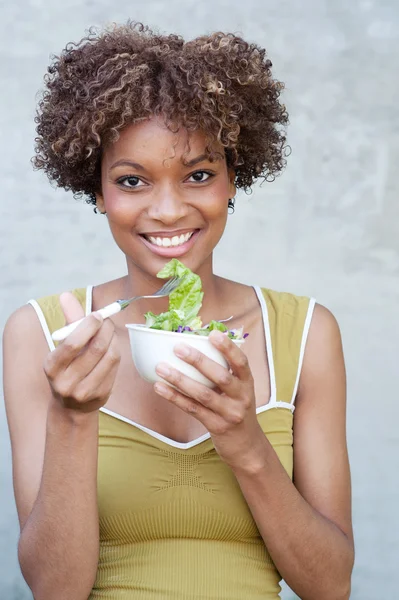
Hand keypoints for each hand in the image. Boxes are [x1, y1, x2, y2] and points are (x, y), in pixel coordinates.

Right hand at [43, 292, 120, 413]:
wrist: (70, 406)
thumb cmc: (67, 367)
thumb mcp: (62, 347)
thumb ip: (69, 321)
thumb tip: (66, 295)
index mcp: (51, 366)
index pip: (72, 343)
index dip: (88, 325)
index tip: (97, 315)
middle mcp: (65, 382)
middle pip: (95, 349)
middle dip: (106, 330)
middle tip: (108, 321)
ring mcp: (84, 391)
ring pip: (109, 357)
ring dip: (113, 340)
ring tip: (110, 333)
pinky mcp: (101, 395)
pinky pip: (115, 367)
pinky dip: (116, 352)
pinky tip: (112, 347)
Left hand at [154, 330, 263, 468]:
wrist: (246, 446)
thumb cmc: (236, 409)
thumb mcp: (239, 390)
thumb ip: (225, 372)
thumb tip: (198, 345)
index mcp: (247, 383)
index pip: (241, 362)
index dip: (228, 348)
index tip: (213, 334)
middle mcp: (241, 397)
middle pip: (220, 377)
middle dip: (199, 361)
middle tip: (178, 348)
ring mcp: (229, 413)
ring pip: (203, 394)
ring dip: (180, 379)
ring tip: (161, 367)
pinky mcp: (216, 426)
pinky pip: (192, 409)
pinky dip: (174, 397)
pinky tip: (159, 387)